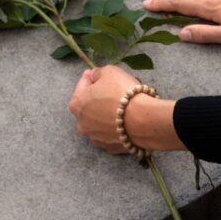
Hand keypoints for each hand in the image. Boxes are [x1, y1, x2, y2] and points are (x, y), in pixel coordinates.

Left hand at [68, 66, 183, 152]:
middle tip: (116, 89)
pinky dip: (117, 127)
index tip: (100, 74)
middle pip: (91, 105)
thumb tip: (95, 77)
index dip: (92, 77)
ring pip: (100, 121)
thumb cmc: (123, 93)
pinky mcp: (110, 148)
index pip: (82, 84)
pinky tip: (127, 120)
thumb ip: (98, 73)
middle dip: (101, 96)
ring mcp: (95, 138)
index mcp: (76, 104)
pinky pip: (111, 133)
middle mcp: (81, 123)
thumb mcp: (109, 71)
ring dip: (108, 112)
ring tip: (125, 105)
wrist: (143, 121)